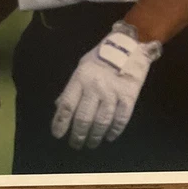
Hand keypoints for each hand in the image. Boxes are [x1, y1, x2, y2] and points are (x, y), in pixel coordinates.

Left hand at [51, 23, 161, 149]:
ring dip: (95, 136)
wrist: (130, 44)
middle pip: (83, 118)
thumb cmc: (102, 55)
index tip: (58, 135)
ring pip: (101, 122)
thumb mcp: (83, 66)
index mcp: (81, 77)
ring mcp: (113, 92)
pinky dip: (114, 131)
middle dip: (78, 135)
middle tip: (76, 145)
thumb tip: (59, 106)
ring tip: (91, 144)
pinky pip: (121, 119)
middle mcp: (95, 86)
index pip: (67, 105)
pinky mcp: (129, 96)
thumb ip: (72, 87)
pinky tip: (109, 136)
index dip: (60, 122)